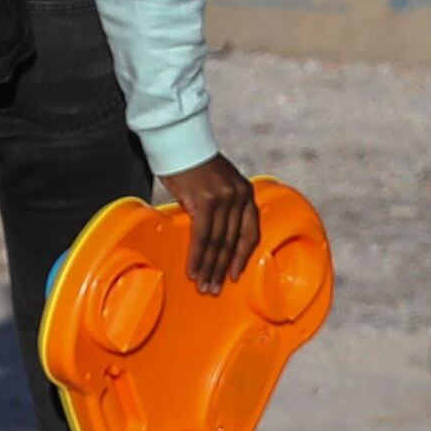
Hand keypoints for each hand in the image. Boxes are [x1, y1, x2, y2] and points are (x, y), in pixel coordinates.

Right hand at [157, 154, 260, 293]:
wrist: (180, 141)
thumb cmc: (194, 164)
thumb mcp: (219, 184)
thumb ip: (223, 207)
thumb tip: (214, 238)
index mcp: (246, 193)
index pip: (250, 233)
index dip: (242, 257)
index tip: (235, 275)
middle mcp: (239, 196)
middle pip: (232, 242)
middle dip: (222, 269)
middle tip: (214, 289)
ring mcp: (224, 199)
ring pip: (218, 243)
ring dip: (209, 268)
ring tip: (203, 286)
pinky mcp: (205, 202)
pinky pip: (202, 237)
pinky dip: (197, 257)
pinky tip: (193, 270)